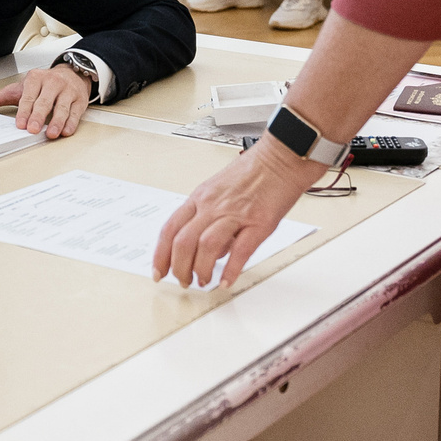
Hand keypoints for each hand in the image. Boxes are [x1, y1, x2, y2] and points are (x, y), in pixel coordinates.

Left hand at [0, 64, 92, 138]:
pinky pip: (75, 112)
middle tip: (32, 129)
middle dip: (38, 115)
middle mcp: (52, 83)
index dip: (24, 110)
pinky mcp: (79, 100)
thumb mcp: (17, 90)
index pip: (28, 95)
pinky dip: (70, 122)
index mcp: (35, 79)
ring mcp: (67, 91)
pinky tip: (65, 131)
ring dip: (56, 121)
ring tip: (51, 134)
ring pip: (61, 107)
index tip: (20, 123)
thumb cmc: (41, 85)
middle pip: (44, 101)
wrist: (71, 74)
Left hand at [153, 137, 319, 287]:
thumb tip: (206, 251)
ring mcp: (235, 214)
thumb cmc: (253, 172)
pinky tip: (226, 281)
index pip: (170, 229)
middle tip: (183, 281)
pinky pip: (240, 250)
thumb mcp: (218, 190)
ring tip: (203, 282)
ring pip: (206, 246)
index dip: (161, 254)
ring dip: (200, 270)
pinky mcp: (259, 223)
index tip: (159, 271)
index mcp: (200, 198)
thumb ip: (208, 219)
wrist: (281, 158)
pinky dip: (231, 270)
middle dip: (179, 268)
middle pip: (183, 242)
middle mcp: (213, 206)